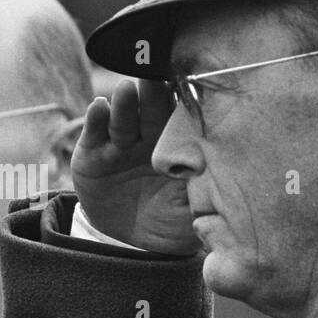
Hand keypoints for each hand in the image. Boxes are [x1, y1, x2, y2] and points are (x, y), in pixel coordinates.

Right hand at [72, 79, 200, 254]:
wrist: (133, 241)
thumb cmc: (173, 221)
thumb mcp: (195, 212)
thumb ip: (207, 190)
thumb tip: (225, 172)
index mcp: (177, 145)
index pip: (181, 116)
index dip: (183, 100)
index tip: (188, 83)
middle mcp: (148, 136)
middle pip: (151, 109)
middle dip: (153, 92)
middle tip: (155, 76)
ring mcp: (119, 143)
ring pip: (123, 118)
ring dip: (125, 103)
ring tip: (127, 89)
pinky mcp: (92, 152)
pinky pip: (94, 132)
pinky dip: (95, 119)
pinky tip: (99, 107)